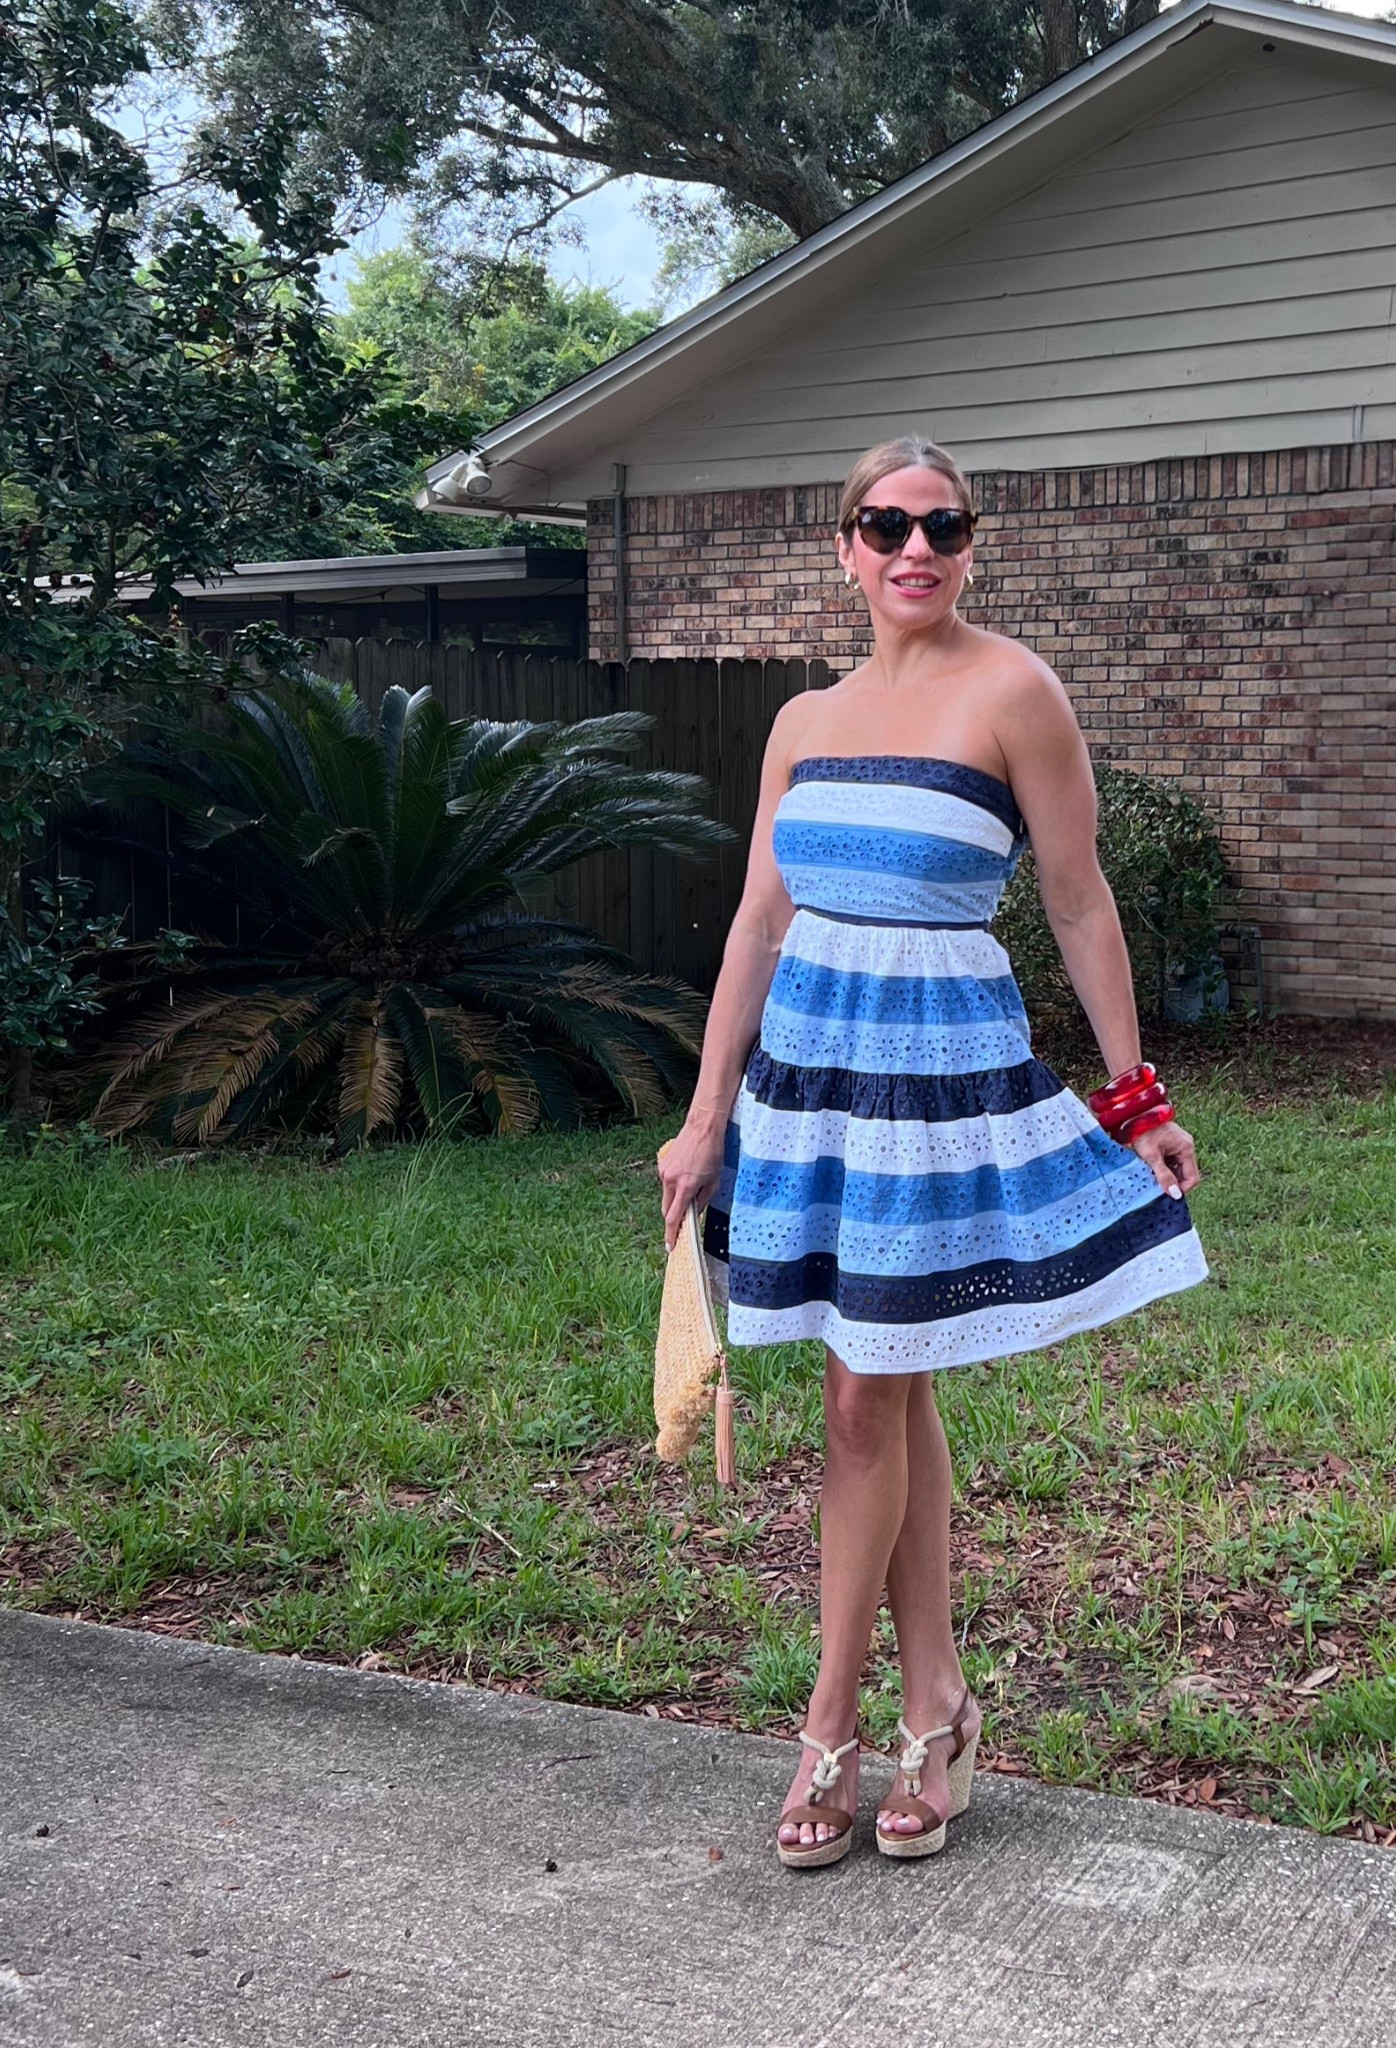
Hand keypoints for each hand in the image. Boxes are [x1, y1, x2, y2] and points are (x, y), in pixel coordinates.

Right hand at [658, 1117, 727, 1251]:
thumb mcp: (714, 1180)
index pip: (674, 1217)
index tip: (670, 1246)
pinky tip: (686, 1175)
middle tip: (683, 1221)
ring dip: (675, 1199)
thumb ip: (703, 1200)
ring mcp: (664, 1172)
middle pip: (666, 1209)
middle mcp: (671, 1180)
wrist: (702, 1127)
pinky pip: (666, 1182)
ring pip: (666, 1196)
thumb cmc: (713, 1153)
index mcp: (685, 1186)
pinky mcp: (662, 1165)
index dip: (672, 1234)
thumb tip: (695, 1214)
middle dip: (673, 1218)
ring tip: (691, 1187)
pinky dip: (674, 1185)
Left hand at [1130, 1118, 1200, 1199]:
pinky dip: (1162, 1168)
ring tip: (1151, 1175)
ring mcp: (1178, 1145)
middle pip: (1185, 1174)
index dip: (1182, 1189)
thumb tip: (1175, 1195)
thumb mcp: (1151, 1156)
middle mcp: (1186, 1146)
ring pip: (1176, 1169)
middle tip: (1156, 1186)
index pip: (1193, 1178)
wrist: (1132, 1115)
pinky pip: (1170, 1162)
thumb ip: (1164, 1176)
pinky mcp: (1170, 1145)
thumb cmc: (1142, 1131)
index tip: (1167, 1194)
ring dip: (1166, 1175)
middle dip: (1172, 1182)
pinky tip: (1150, 1167)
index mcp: (1186, 1148)